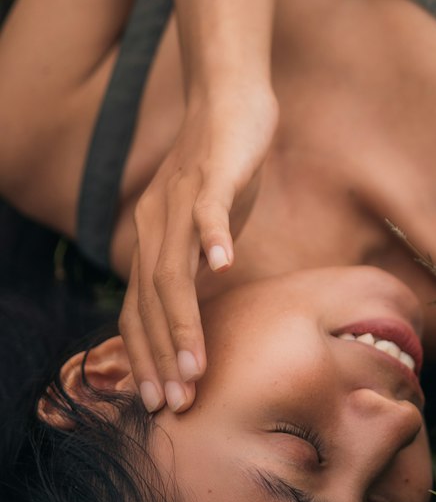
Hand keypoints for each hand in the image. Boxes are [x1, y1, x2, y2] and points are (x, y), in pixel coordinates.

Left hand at [117, 82, 278, 412]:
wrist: (230, 99)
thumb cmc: (222, 166)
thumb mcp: (202, 225)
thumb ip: (194, 263)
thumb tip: (199, 309)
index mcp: (151, 240)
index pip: (140, 309)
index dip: (148, 356)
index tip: (164, 401)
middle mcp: (155, 224)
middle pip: (148, 301)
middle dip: (161, 356)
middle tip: (175, 402)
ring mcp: (180, 200)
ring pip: (172, 271)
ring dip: (182, 322)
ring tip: (197, 363)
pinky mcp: (213, 174)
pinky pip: (208, 212)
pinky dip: (214, 240)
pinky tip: (225, 268)